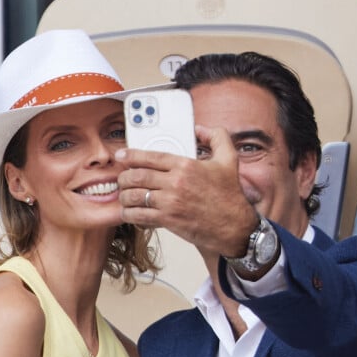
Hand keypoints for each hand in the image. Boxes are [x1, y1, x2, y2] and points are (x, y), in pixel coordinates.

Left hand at [117, 125, 257, 256]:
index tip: (122, 155)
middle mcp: (175, 182)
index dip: (131, 155)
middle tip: (122, 179)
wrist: (234, 227)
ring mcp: (170, 202)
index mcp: (186, 165)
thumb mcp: (229, 160)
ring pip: (134, 196)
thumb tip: (201, 129)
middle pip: (137, 175)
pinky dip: (130, 214)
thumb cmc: (230, 197)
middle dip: (124, 177)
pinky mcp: (168, 220)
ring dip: (124, 196)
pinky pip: (139, 215)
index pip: (151, 156)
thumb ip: (217, 137)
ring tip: (124, 197)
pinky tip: (129, 213)